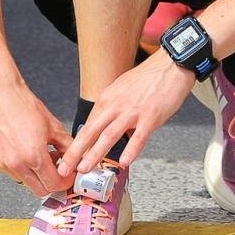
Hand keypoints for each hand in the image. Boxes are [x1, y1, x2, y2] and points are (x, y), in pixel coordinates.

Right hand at [0, 77, 73, 194]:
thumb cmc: (23, 105)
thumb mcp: (53, 126)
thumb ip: (67, 146)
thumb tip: (76, 159)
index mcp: (34, 156)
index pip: (54, 184)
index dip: (66, 181)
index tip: (69, 174)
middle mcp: (17, 164)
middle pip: (41, 190)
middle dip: (53, 182)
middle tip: (59, 168)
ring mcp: (4, 165)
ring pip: (27, 183)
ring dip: (38, 176)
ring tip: (43, 156)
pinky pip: (14, 173)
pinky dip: (24, 169)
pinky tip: (28, 152)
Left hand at [59, 53, 195, 173]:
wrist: (169, 65)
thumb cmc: (148, 78)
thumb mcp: (122, 90)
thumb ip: (113, 109)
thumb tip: (107, 127)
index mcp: (107, 99)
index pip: (88, 126)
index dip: (76, 145)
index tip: (69, 159)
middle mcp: (116, 105)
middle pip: (91, 131)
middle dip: (76, 152)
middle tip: (65, 168)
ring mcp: (133, 112)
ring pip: (109, 135)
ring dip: (95, 153)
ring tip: (86, 168)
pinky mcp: (150, 117)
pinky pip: (139, 137)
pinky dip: (130, 151)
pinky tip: (124, 162)